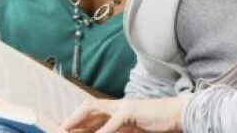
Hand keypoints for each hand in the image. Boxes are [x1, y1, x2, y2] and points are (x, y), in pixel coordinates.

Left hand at [62, 97, 187, 132]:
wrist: (177, 114)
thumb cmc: (156, 123)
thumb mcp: (133, 129)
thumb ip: (117, 131)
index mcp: (117, 110)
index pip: (92, 113)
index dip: (77, 120)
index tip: (65, 128)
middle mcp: (117, 106)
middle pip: (89, 108)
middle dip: (73, 119)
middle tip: (59, 129)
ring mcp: (123, 107)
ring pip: (95, 111)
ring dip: (79, 121)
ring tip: (66, 129)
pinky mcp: (131, 111)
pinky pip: (114, 122)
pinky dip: (104, 130)